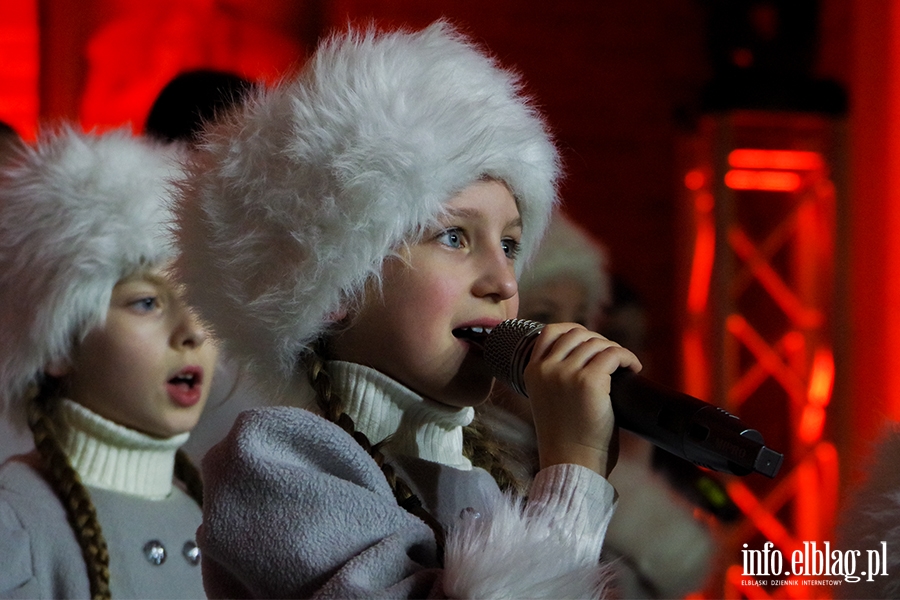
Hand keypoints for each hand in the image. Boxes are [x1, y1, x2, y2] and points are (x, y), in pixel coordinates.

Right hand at [524, 323, 641, 477]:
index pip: (551, 331)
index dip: (575, 331)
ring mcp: (566, 373)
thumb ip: (557, 375)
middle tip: (613, 359)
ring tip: (625, 366)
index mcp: (531, 371)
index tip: (592, 342)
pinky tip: (633, 369)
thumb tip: (588, 353)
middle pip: (578, 334)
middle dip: (599, 342)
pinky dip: (628, 358)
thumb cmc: (566, 438)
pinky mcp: (589, 381)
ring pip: (598, 344)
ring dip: (615, 351)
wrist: (571, 463)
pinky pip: (614, 355)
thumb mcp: (548, 399)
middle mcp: (546, 368)